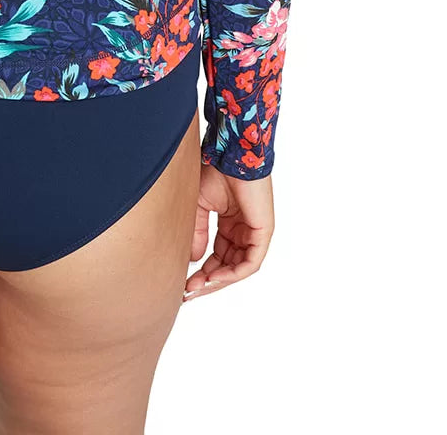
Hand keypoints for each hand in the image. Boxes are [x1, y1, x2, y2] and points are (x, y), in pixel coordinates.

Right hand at [182, 162, 273, 300]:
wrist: (230, 155)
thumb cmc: (215, 171)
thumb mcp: (199, 206)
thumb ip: (198, 233)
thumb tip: (193, 260)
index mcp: (230, 223)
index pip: (217, 255)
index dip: (201, 270)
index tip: (184, 282)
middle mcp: (243, 231)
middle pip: (227, 265)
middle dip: (207, 281)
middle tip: (188, 291)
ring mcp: (254, 233)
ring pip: (238, 268)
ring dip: (218, 281)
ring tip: (197, 287)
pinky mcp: (262, 233)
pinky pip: (249, 263)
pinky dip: (232, 273)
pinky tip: (214, 278)